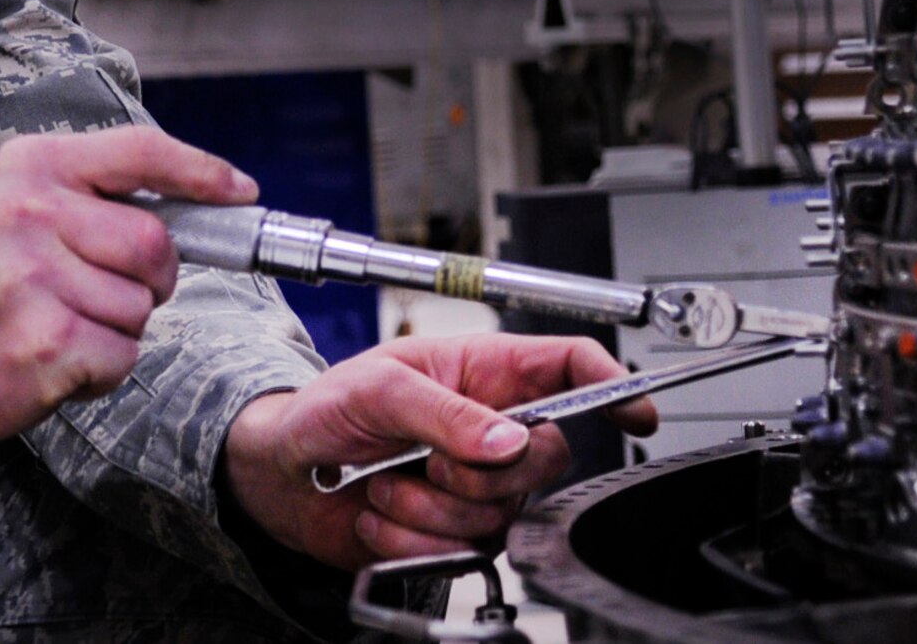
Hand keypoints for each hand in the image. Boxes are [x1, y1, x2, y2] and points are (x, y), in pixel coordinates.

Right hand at [0, 125, 255, 453]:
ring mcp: (34, 279)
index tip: (241, 191)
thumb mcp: (32, 202)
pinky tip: (57, 357)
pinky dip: (103, 367)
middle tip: (105, 288)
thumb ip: (106, 193)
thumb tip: (217, 201)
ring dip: (121, 328)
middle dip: (153, 277)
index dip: (201, 170)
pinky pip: (122, 355)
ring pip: (142, 307)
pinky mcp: (44, 343)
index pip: (140, 152)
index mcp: (34, 165)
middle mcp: (30, 213)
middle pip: (155, 243)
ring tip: (64, 322)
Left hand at [221, 335, 656, 568]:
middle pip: (547, 457)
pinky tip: (383, 513)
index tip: (635, 411)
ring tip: (387, 482)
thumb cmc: (326, 408)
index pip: (569, 366)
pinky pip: (463, 550)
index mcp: (483, 370)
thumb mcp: (381, 389)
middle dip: (482, 470)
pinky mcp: (454, 531)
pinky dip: (412, 535)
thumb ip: (450, 413)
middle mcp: (491, 427)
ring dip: (430, 505)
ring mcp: (475, 484)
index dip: (611, 383)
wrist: (281, 471)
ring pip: (502, 512)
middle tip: (426, 457)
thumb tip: (512, 440)